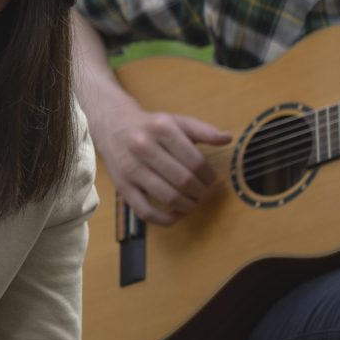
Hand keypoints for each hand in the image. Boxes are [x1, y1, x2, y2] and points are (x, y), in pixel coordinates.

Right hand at [93, 107, 228, 224]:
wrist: (111, 125)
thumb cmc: (149, 126)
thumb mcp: (175, 121)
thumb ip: (202, 130)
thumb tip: (227, 138)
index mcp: (160, 128)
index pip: (195, 160)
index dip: (209, 175)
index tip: (211, 178)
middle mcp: (143, 147)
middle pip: (183, 180)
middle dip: (200, 191)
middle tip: (204, 191)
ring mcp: (130, 168)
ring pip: (167, 197)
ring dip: (188, 205)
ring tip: (194, 202)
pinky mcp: (122, 186)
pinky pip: (145, 212)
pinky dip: (165, 219)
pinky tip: (177, 215)